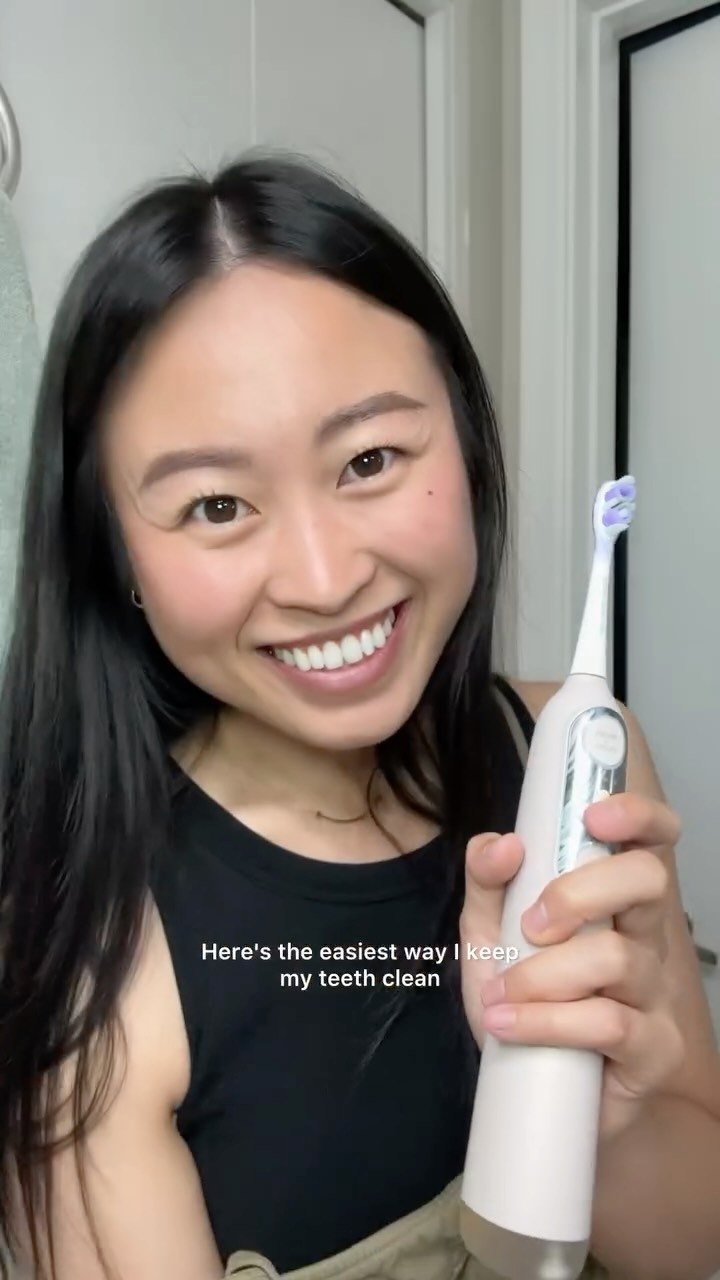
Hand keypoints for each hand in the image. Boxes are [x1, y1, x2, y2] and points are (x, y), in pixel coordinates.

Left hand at [459, 792, 685, 1140]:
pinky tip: (507, 1025)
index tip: (593, 815)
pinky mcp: (654, 1050)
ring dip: (542, 975)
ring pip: (616, 958)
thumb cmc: (523, 999)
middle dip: (580, 892)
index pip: (652, 839)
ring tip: (500, 993)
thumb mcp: (488, 932)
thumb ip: (487, 880)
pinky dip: (545, 1021)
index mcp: (615, 897)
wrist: (532, 1093)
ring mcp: (656, 994)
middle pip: (647, 881)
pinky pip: (608, 1023)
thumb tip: (502, 843)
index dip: (638, 814)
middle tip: (530, 924)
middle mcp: (646, 936)